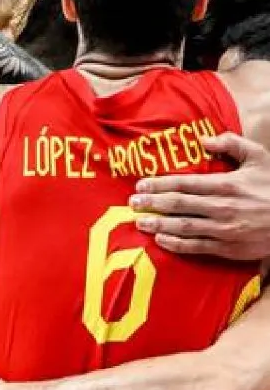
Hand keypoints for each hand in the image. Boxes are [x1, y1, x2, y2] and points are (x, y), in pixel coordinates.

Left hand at [129, 134, 269, 259]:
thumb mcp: (258, 157)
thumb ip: (231, 144)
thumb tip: (203, 141)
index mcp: (226, 184)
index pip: (185, 183)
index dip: (160, 183)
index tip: (141, 183)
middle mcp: (221, 207)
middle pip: (179, 205)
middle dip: (152, 203)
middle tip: (132, 202)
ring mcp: (224, 230)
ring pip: (184, 227)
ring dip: (159, 224)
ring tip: (140, 222)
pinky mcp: (228, 248)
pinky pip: (197, 247)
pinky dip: (177, 245)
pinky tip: (161, 241)